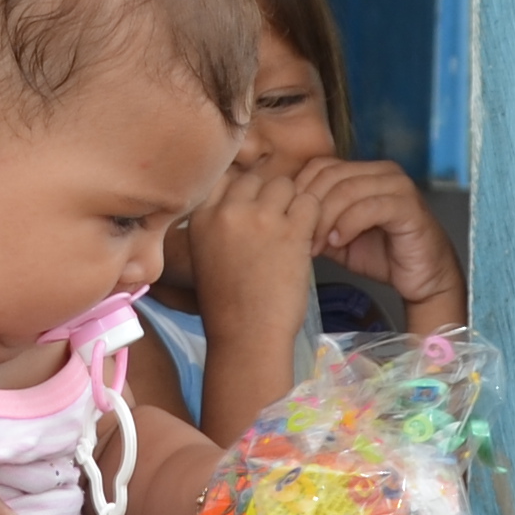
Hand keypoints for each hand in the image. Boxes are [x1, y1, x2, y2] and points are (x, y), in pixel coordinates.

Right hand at [185, 151, 322, 338]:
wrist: (246, 337)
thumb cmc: (227, 304)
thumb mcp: (206, 255)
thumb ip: (219, 223)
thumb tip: (244, 201)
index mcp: (201, 217)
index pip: (225, 178)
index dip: (243, 192)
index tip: (251, 211)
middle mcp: (228, 210)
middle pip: (256, 178)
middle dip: (268, 198)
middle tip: (275, 225)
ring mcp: (260, 218)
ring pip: (285, 185)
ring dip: (292, 205)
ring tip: (291, 233)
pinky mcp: (290, 231)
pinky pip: (310, 203)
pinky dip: (313, 218)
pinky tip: (306, 239)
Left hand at [283, 155, 463, 331]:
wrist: (423, 278)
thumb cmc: (382, 255)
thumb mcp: (337, 237)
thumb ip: (315, 221)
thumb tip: (280, 217)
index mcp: (363, 172)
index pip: (319, 166)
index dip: (298, 192)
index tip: (285, 222)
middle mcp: (380, 171)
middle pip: (329, 175)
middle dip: (308, 208)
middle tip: (299, 238)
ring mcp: (396, 185)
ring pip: (346, 189)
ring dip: (325, 219)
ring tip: (318, 245)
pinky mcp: (408, 206)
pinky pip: (369, 206)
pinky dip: (348, 224)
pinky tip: (340, 242)